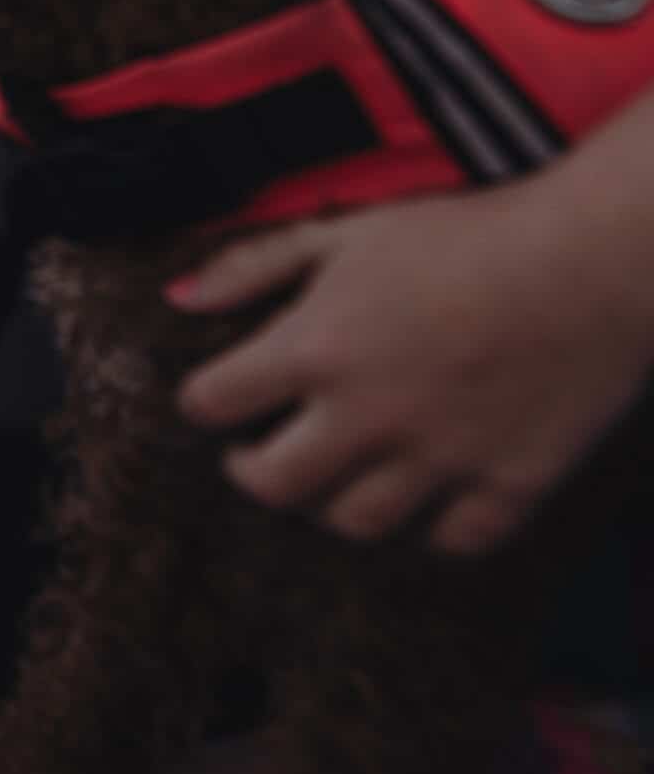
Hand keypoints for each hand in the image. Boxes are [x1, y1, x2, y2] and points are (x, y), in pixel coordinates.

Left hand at [169, 179, 653, 553]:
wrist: (594, 257)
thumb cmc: (465, 234)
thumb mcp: (346, 232)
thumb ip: (254, 265)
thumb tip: (179, 298)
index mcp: (316, 349)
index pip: (211, 402)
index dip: (203, 400)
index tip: (217, 397)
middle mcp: (368, 416)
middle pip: (272, 486)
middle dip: (251, 472)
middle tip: (258, 454)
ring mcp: (441, 459)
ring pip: (354, 524)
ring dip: (332, 502)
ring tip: (336, 472)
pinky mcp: (510, 485)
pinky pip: (450, 541)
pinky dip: (429, 527)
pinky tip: (422, 494)